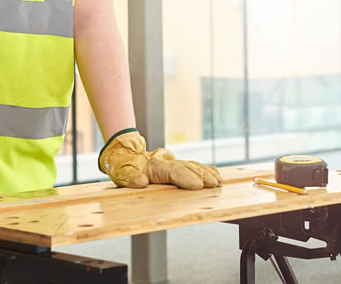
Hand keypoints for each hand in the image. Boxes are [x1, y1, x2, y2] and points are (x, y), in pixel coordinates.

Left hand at [98, 130, 221, 189]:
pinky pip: (193, 167)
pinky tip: (216, 175)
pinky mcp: (176, 166)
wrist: (125, 154)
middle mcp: (167, 163)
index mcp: (154, 166)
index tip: (198, 186)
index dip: (186, 178)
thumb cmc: (123, 166)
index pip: (174, 171)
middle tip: (214, 185)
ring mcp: (172, 163)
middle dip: (202, 177)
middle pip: (188, 168)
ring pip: (193, 167)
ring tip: (219, 182)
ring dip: (207, 174)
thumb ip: (130, 177)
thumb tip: (140, 181)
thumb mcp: (121, 172)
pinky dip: (206, 170)